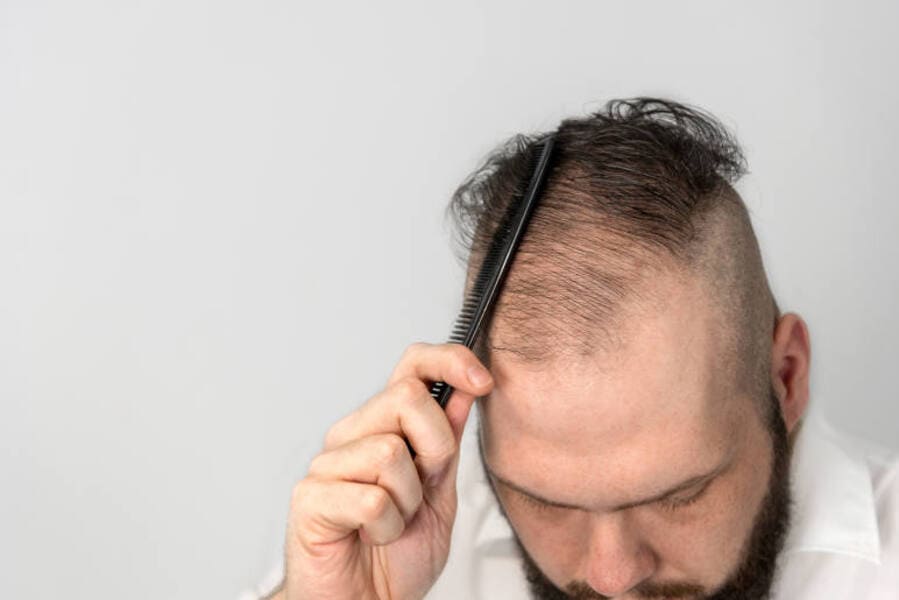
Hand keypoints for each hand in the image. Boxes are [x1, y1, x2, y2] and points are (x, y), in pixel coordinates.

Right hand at [282, 342, 493, 599]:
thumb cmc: (396, 557)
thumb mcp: (441, 493)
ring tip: (391, 521)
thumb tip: (465, 388)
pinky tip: (371, 535)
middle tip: (422, 489)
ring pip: (389, 451)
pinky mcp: (310, 497)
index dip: (449, 361)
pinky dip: (386, 527)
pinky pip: (371, 498)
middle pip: (406, 399)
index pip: (412, 366)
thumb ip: (448, 442)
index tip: (483, 380)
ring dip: (407, 501)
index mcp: (384, 427)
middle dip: (434, 450)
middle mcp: (353, 436)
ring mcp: (327, 464)